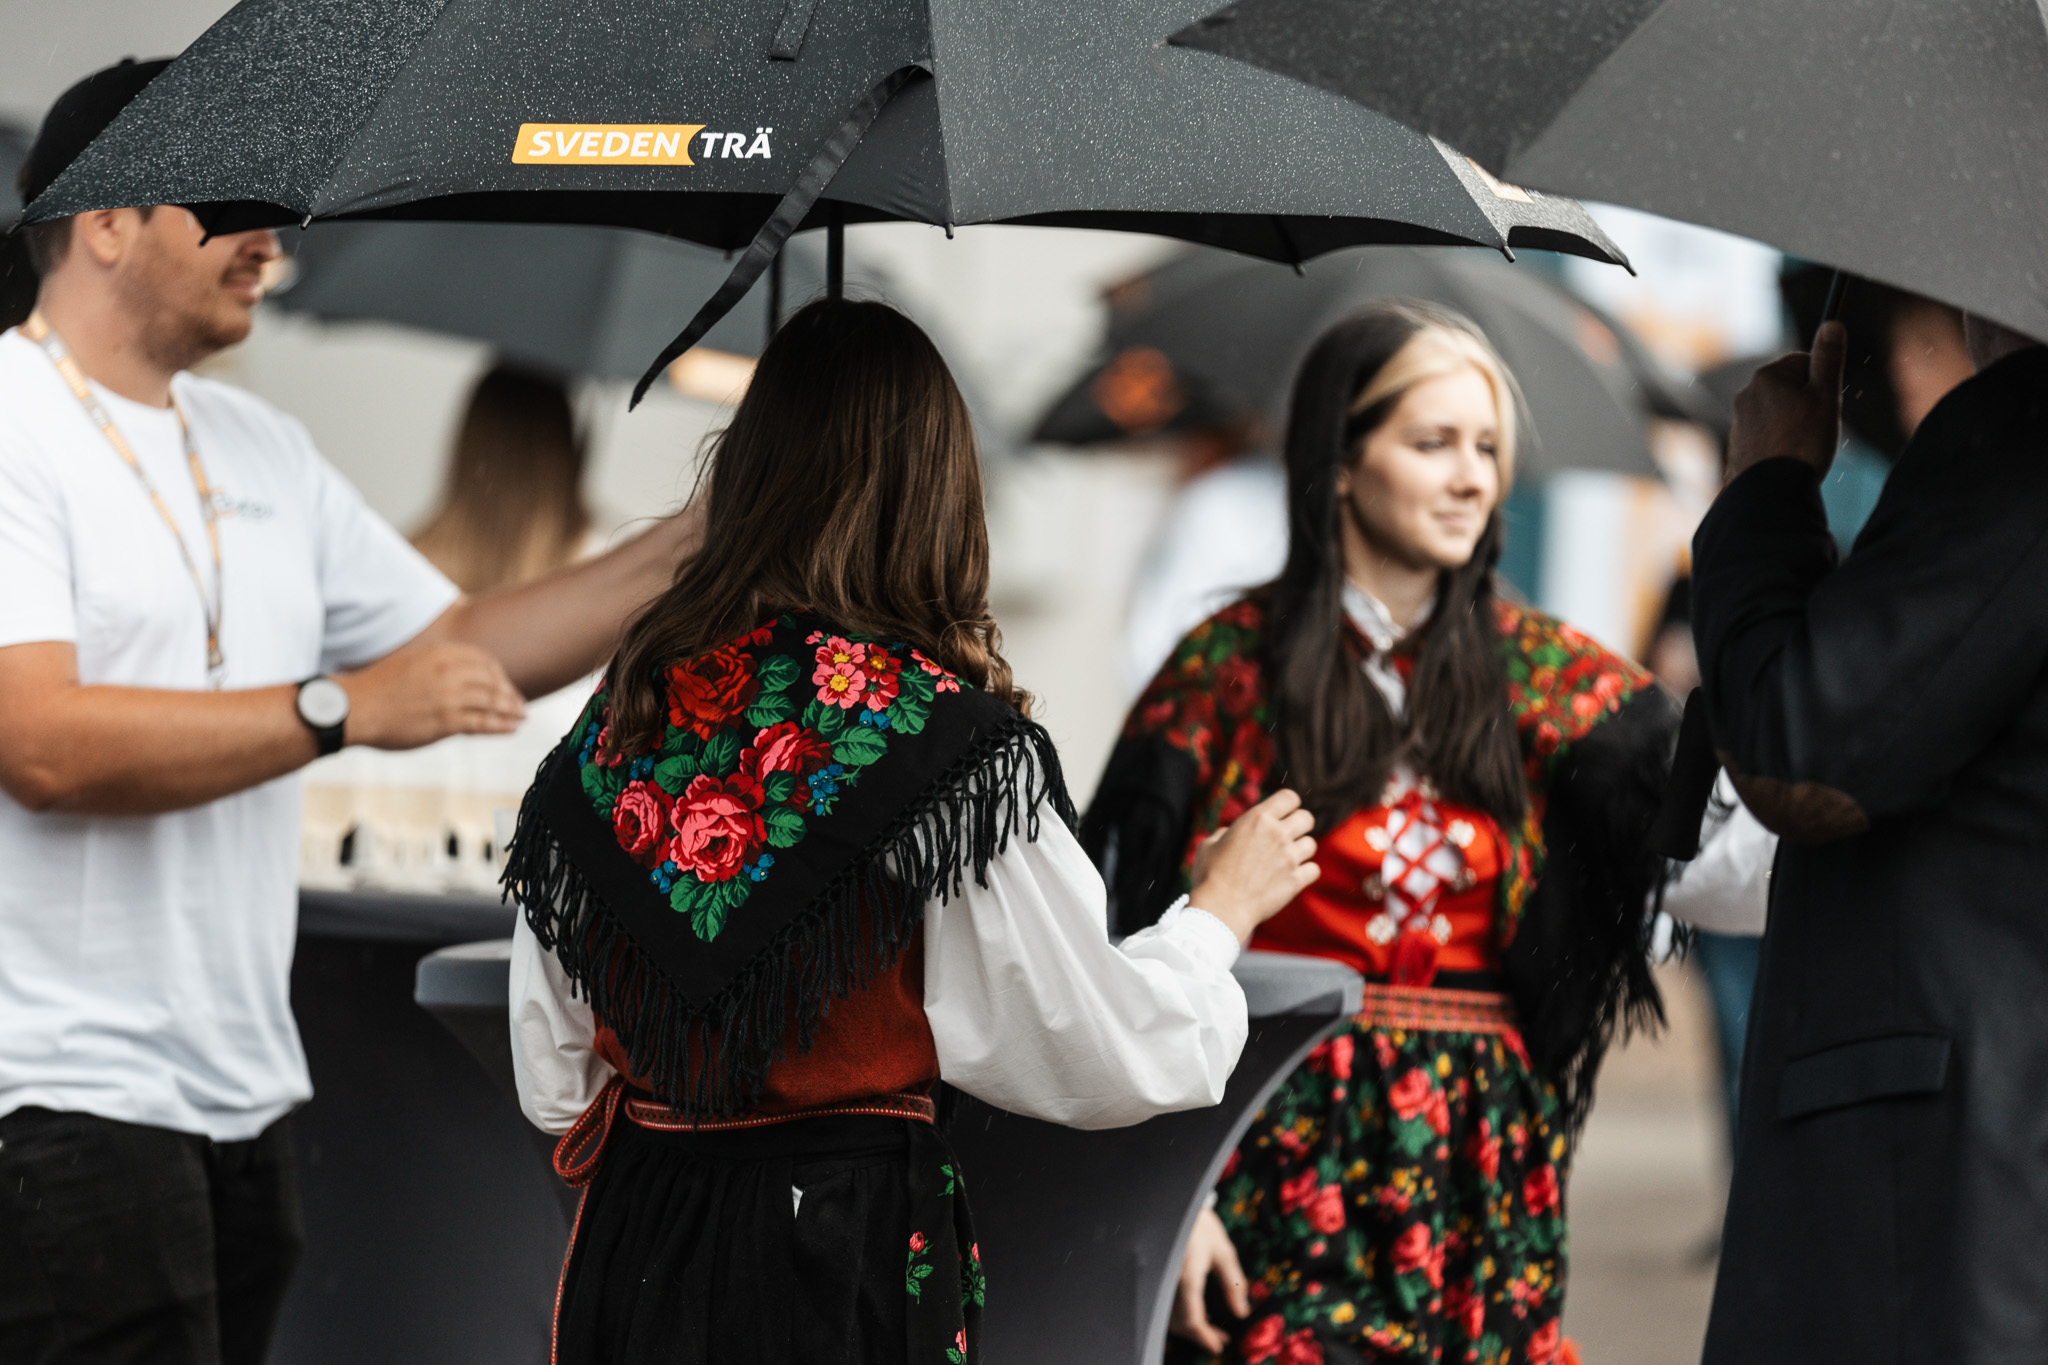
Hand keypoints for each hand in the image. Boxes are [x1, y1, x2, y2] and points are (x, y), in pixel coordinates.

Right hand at [339, 641, 526, 749]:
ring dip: (511, 710)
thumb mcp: (411, 663)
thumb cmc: (376, 689)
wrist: (353, 708)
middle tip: (519, 703)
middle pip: (492, 680)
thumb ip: (436, 667)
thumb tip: (458, 678)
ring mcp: (450, 696)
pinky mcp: (447, 721)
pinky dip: (502, 726)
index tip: (504, 684)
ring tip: (521, 717)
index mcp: (439, 653)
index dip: (498, 674)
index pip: (483, 660)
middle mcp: (449, 671)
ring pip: (492, 701)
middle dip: (509, 692)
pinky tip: (511, 728)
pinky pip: (483, 723)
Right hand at [1170, 1207, 1250, 1352]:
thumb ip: (1233, 1283)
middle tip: (1219, 1339)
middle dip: (1199, 1335)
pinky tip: (1193, 1309)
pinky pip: (1163, 1303)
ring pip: (1168, 1316)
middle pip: (1179, 1323)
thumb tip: (1241, 1312)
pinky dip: (1178, 1313)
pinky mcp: (1153, 1275)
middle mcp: (1167, 1283)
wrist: (1170, 1201)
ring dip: (1188, 1326)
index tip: (1219, 1346)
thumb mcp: (1223, 1250)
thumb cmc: (1198, 1223)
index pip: (1193, 1321)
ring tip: (1209, 1326)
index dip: (1205, 1338)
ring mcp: (1157, 1280)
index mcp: (1186, 1278)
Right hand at [1189, 789, 1319, 943]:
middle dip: (1298, 825)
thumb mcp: (1209, 844)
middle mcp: (1278, 834)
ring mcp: (1290, 858)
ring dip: (1300, 850)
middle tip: (1286, 836)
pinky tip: (1291, 876)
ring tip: (1285, 859)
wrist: (1220, 909)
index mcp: (1257, 819)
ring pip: (1311, 844)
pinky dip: (1305, 872)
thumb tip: (1230, 833)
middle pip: (1307, 818)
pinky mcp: (1296, 881)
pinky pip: (1314, 869)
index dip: (1287, 804)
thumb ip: (1226, 833)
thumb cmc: (1209, 876)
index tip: (1281, 814)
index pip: (1290, 797)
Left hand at [1724, 320, 1845, 483]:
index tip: (1825, 403)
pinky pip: (1769, 434)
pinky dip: (1781, 442)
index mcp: (1767, 377)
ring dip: (1796, 424)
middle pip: (1792, 388)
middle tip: (1816, 427)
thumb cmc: (1802, 442)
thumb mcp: (1825, 396)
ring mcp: (1740, 420)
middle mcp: (1747, 394)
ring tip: (1802, 447)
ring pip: (1781, 413)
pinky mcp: (1739, 444)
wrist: (1769, 492)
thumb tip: (1832, 324)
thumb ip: (1828, 359)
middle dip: (1809, 403)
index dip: (1822, 382)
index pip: (1804, 362)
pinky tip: (1788, 459)